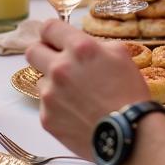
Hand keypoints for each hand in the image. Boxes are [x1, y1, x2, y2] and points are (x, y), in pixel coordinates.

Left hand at [25, 20, 149, 156]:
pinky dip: (57, 108)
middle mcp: (59, 69)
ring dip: (53, 84)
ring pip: (41, 81)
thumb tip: (77, 45)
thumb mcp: (120, 55)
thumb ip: (93, 44)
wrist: (132, 137)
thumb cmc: (130, 94)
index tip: (56, 39)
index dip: (52, 33)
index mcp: (79, 49)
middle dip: (43, 53)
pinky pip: (45, 106)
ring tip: (76, 97)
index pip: (49, 27)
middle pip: (32, 51)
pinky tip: (76, 114)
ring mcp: (50, 95)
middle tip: (56, 62)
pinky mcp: (47, 118)